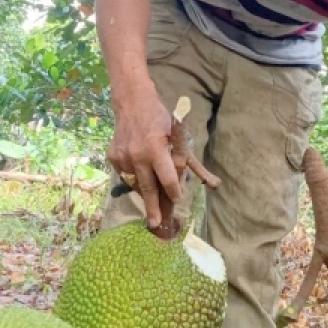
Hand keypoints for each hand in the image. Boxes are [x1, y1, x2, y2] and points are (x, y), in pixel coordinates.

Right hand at [106, 84, 180, 228]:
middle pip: (147, 189)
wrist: (132, 103)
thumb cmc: (161, 119)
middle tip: (155, 224)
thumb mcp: (179, 138)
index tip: (176, 200)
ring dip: (145, 187)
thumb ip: (192, 164)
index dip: (173, 191)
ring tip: (150, 184)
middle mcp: (137, 156)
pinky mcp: (113, 157)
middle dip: (153, 208)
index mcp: (156, 150)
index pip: (166, 179)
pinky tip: (138, 166)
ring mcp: (123, 157)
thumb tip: (214, 185)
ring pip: (136, 182)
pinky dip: (134, 175)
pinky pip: (126, 174)